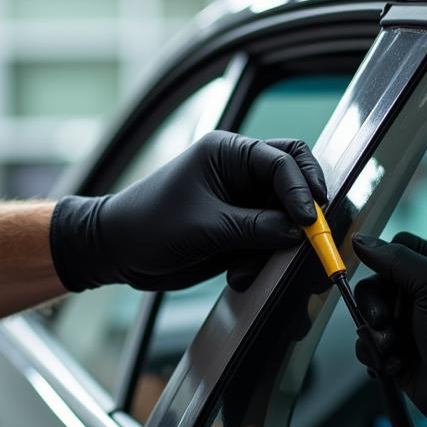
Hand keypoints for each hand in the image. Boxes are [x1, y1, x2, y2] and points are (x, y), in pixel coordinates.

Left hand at [50, 131, 325, 292]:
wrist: (117, 252)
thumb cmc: (149, 226)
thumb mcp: (206, 228)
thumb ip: (256, 228)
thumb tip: (297, 232)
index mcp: (228, 152)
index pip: (283, 160)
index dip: (301, 190)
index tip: (307, 222)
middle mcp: (238, 171)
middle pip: (292, 182)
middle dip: (300, 211)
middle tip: (309, 236)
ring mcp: (240, 201)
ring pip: (282, 217)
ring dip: (272, 246)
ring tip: (243, 268)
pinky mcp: (237, 228)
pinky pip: (265, 241)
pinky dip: (257, 260)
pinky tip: (234, 274)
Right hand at [352, 232, 426, 426]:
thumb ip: (396, 259)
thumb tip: (360, 241)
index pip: (399, 247)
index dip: (384, 260)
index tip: (382, 278)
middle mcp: (425, 294)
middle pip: (375, 282)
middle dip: (373, 304)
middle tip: (384, 321)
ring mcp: (409, 323)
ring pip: (366, 315)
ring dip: (374, 334)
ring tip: (394, 349)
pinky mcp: (397, 350)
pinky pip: (367, 344)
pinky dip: (376, 355)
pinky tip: (397, 364)